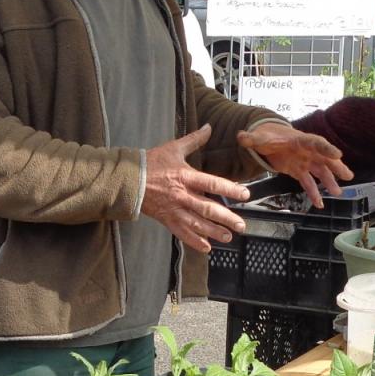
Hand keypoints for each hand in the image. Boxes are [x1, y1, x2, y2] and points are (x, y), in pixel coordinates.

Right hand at [140, 125, 250, 254]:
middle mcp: (182, 195)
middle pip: (207, 208)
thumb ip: (194, 139)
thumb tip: (209, 127)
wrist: (129, 180)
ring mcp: (174, 209)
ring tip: (228, 237)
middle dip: (226, 218)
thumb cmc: (152, 162)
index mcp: (185, 176)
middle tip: (241, 225)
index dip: (230, 189)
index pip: (212, 183)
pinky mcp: (166, 219)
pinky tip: (206, 248)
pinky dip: (194, 241)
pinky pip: (182, 233)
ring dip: (214, 232)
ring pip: (197, 224)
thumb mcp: (174, 148)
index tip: (245, 195)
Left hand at [237, 120, 352, 207]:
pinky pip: (309, 182)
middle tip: (348, 175)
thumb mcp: (258, 136)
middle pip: (325, 158)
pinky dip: (314, 193)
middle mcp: (306, 151)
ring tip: (338, 193)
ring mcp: (305, 161)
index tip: (337, 154)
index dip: (326, 148)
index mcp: (300, 140)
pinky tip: (320, 204)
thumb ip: (251, 138)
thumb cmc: (267, 135)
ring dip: (329, 182)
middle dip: (336, 167)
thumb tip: (241, 137)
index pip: (316, 142)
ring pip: (321, 172)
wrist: (267, 139)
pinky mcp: (299, 171)